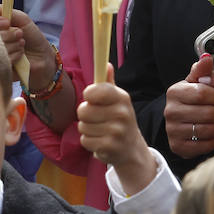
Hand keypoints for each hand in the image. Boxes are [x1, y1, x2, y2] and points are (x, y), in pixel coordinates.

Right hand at [0, 2, 51, 79]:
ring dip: (12, 44)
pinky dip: (14, 55)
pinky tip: (21, 55)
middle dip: (7, 34)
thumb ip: (3, 11)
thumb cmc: (32, 36)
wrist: (44, 58)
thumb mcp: (21, 19)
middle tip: (19, 33)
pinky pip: (1, 60)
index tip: (6, 22)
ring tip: (22, 43)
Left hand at [78, 66, 155, 193]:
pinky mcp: (110, 147)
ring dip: (87, 129)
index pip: (94, 91)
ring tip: (100, 131)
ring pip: (82, 126)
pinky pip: (85, 140)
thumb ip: (108, 84)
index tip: (92, 99)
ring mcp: (117, 131)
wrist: (131, 148)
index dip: (88, 95)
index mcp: (122, 97)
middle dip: (85, 115)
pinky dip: (89, 142)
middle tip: (96, 118)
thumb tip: (106, 64)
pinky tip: (100, 142)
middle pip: (83, 110)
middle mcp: (122, 113)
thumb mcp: (117, 101)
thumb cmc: (119, 120)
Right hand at [164, 54, 213, 158]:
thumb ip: (202, 71)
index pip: (203, 93)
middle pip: (207, 113)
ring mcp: (172, 130)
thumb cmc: (192, 99)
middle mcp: (170, 111)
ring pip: (207, 130)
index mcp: (175, 92)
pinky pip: (204, 146)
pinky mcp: (178, 146)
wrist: (180, 122)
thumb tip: (207, 57)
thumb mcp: (196, 83)